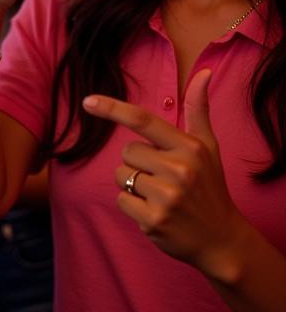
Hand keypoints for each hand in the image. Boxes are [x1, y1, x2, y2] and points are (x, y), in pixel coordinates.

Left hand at [85, 70, 248, 277]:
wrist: (222, 239)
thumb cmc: (209, 186)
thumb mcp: (208, 146)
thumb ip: (199, 109)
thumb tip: (204, 72)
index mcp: (189, 147)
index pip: (143, 120)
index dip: (113, 109)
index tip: (88, 101)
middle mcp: (179, 169)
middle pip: (126, 152)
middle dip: (137, 164)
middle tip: (164, 179)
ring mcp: (166, 196)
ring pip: (120, 176)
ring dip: (133, 186)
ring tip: (161, 196)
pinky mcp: (153, 220)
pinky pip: (120, 200)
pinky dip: (132, 206)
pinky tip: (156, 213)